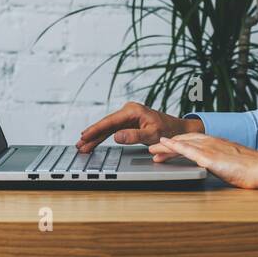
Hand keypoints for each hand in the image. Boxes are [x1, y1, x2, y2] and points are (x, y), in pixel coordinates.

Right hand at [75, 101, 204, 152]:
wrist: (178, 129)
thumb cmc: (168, 130)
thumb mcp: (152, 134)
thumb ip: (134, 136)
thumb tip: (116, 137)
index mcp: (133, 111)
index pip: (110, 122)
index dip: (96, 129)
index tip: (85, 135)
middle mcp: (128, 111)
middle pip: (106, 124)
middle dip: (92, 135)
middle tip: (79, 144)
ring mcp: (127, 117)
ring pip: (107, 128)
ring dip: (95, 137)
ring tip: (83, 146)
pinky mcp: (128, 123)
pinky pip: (112, 130)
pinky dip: (103, 137)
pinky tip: (94, 142)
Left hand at [149, 133, 257, 189]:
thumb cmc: (251, 169)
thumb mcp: (232, 162)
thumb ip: (221, 162)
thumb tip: (217, 167)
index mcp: (216, 143)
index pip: (191, 141)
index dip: (177, 145)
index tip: (166, 149)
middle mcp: (211, 141)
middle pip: (183, 141)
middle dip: (166, 145)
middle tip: (153, 150)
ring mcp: (209, 148)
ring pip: (182, 143)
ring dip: (165, 146)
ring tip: (153, 150)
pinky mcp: (209, 157)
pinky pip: (188, 150)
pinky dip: (174, 146)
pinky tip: (165, 145)